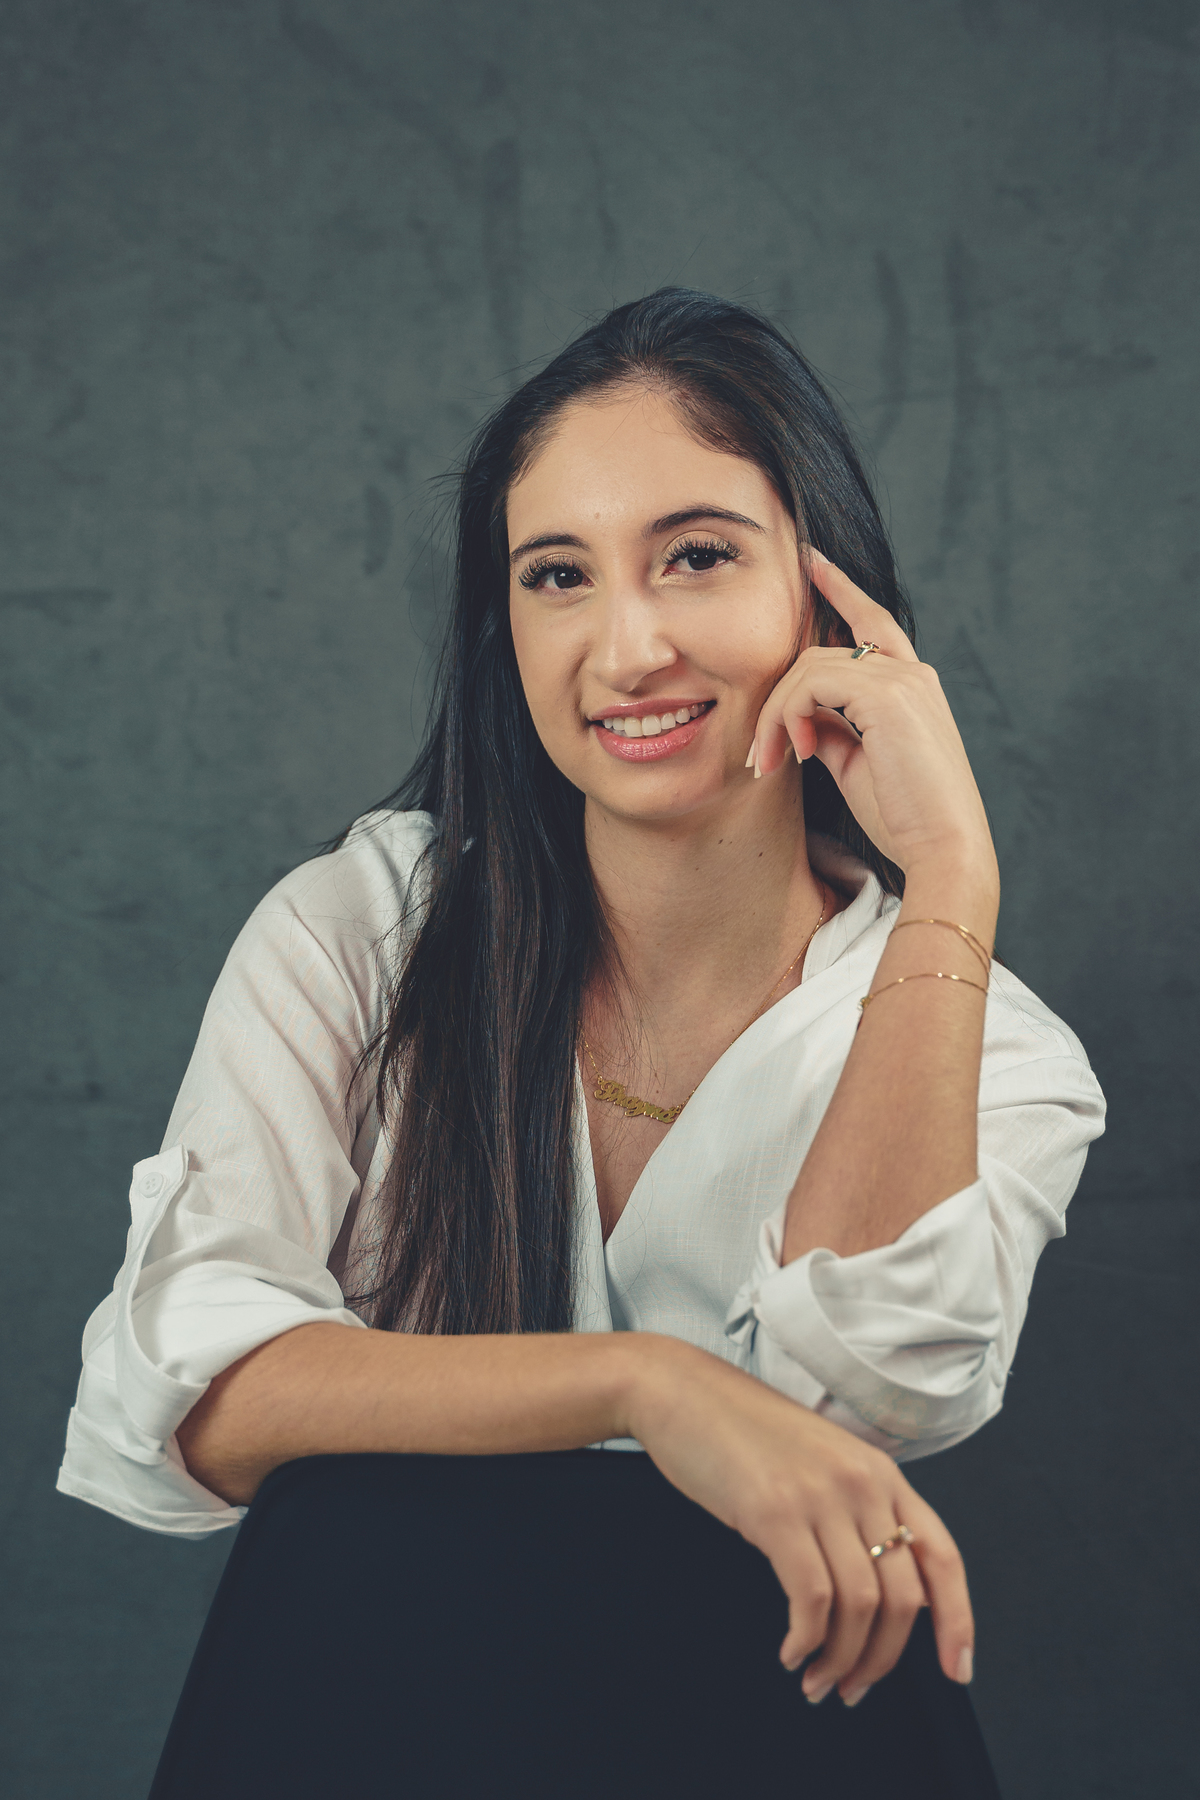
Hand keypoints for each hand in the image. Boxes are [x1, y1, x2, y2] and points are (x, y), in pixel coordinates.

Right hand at [628, 1337, 974, 1701]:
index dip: (957, 1620)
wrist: (679, 1390)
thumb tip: (882, 1590)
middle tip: (854, 1687)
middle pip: (903, 1597)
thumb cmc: (740, 1429)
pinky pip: (811, 1598)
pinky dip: (806, 1641)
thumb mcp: (818, 1462)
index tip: (956, 1668)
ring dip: (842, 1660)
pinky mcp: (774, 1512)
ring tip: (818, 1680)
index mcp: (879, 1471)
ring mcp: (820, 1495)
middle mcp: (861, 1482)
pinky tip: (791, 1652)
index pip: (943, 1555)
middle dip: (883, 1658)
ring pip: (860, 1606)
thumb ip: (855, 1511)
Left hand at [750, 550, 996, 885]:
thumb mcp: (857, 762)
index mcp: (912, 686)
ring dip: (774, 718)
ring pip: (809, 669)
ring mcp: (902, 679)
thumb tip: (800, 716)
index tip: (811, 562)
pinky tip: (794, 753)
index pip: (872, 622)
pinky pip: (812, 685)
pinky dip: (788, 717)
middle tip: (759, 759)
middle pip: (820, 654)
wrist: (943, 847)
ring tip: (768, 764)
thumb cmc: (904, 816)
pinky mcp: (888, 695)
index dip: (841, 589)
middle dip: (776, 702)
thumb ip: (831, 727)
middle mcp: (911, 673)